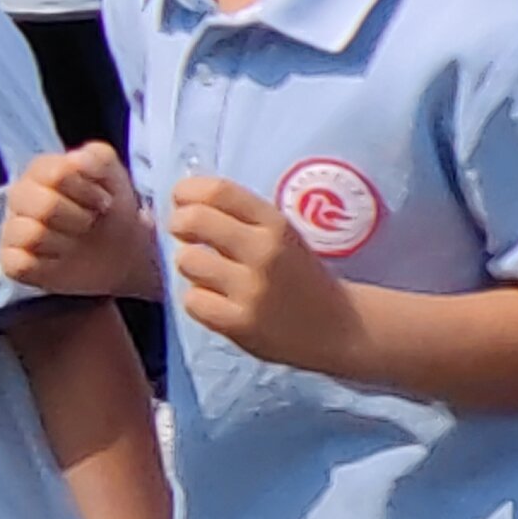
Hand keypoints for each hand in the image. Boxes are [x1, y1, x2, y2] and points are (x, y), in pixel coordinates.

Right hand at [5, 144, 153, 297]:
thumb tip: (76, 160)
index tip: (105, 201)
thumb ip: (97, 157)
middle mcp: (21, 197)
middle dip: (78, 217)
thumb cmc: (108, 209)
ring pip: (31, 235)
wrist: (120, 252)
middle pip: (43, 205)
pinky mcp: (12, 262)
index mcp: (40, 171)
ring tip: (75, 242)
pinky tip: (59, 261)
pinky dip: (44, 266)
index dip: (87, 190)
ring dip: (65, 242)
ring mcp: (13, 230)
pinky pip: (18, 264)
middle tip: (90, 222)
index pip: (56, 174)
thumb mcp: (113, 175)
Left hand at [164, 177, 356, 373]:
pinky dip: (198, 300)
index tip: (181, 200)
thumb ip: (241, 218)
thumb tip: (185, 202)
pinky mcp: (241, 324)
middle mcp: (264, 252)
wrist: (338, 327)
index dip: (188, 191)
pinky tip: (215, 301)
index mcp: (276, 224)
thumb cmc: (301, 276)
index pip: (219, 191)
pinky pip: (193, 301)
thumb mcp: (282, 236)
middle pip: (194, 220)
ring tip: (208, 273)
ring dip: (190, 266)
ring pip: (188, 261)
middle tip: (185, 234)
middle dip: (180, 224)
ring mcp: (252, 290)